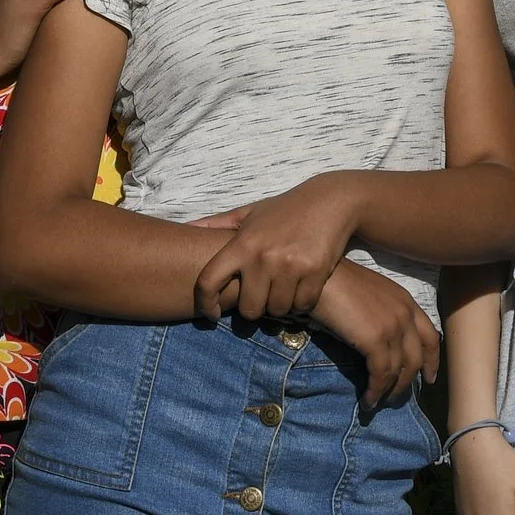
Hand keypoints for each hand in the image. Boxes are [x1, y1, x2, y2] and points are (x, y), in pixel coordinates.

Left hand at [191, 176, 358, 322]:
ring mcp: (290, 266)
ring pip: (277, 311)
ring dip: (280, 306)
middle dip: (255, 307)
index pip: (209, 281)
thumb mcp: (249, 212)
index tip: (211, 313)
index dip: (205, 303)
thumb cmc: (284, 210)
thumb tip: (184, 230)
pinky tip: (302, 288)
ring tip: (283, 290)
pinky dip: (302, 303)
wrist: (330, 201)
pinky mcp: (316, 272)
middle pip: (249, 309)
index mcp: (242, 243)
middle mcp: (263, 256)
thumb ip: (216, 225)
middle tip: (262, 296)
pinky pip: (302, 306)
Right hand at [309, 261, 439, 410]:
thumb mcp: (369, 296)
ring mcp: (392, 326)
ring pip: (400, 370)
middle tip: (397, 397)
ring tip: (377, 403)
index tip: (429, 377)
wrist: (319, 275)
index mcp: (405, 300)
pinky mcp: (376, 339)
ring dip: (389, 391)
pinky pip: (381, 374)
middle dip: (409, 382)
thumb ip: (382, 315)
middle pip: (417, 357)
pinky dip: (376, 391)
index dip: (432, 360)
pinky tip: (368, 400)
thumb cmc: (335, 282)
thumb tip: (380, 344)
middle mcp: (405, 313)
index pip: (430, 335)